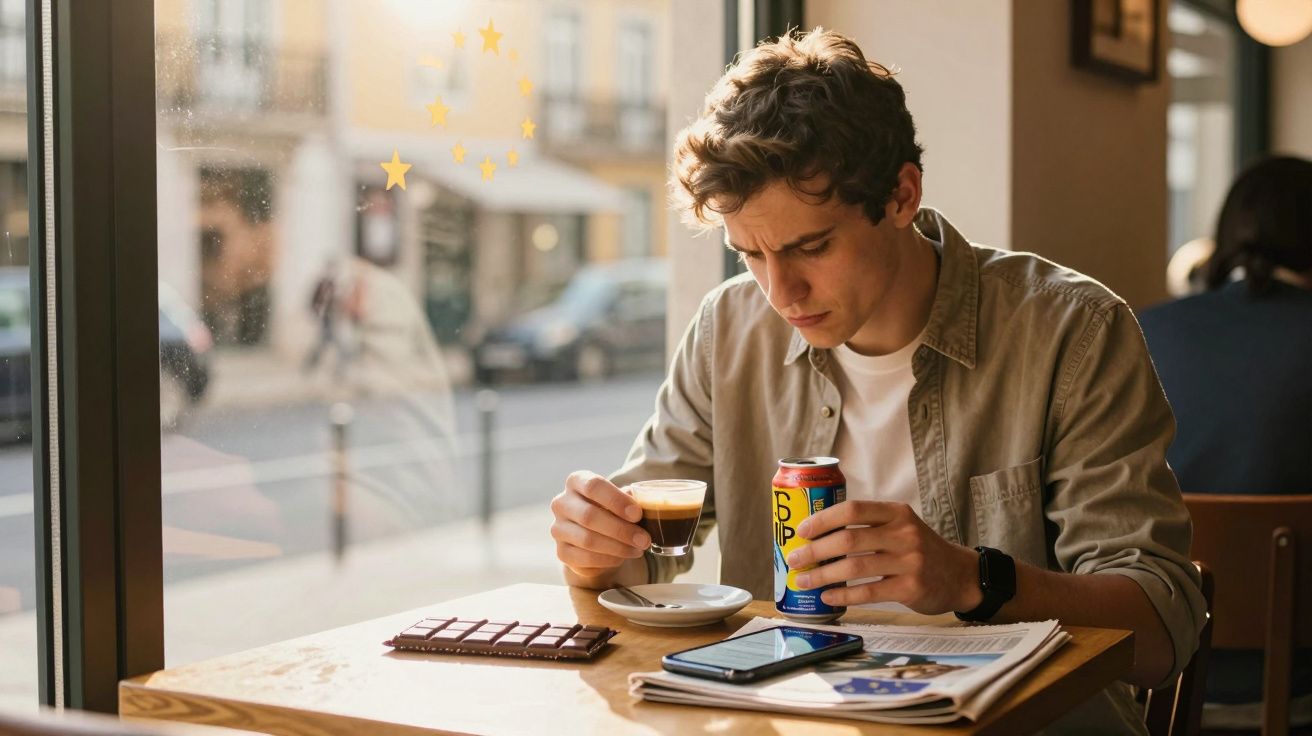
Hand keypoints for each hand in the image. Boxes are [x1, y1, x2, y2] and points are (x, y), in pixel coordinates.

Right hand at [550, 471, 650, 580]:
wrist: (595, 536)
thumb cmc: (612, 510)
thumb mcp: (621, 499)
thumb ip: (629, 499)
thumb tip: (642, 502)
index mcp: (577, 481)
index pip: (593, 486)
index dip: (616, 500)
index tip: (637, 514)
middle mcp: (562, 503)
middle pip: (589, 515)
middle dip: (621, 529)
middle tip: (644, 539)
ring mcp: (558, 529)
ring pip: (588, 540)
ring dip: (618, 547)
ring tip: (638, 549)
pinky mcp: (561, 552)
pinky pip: (585, 558)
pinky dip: (608, 559)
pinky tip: (622, 557)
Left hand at [784, 501, 981, 614]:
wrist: (960, 575)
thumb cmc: (920, 550)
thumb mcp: (901, 526)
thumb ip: (869, 526)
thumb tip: (817, 536)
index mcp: (896, 513)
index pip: (853, 509)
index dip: (823, 519)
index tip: (802, 531)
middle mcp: (904, 534)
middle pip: (848, 539)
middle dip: (815, 550)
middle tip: (795, 559)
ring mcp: (909, 561)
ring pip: (854, 567)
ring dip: (822, 575)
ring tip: (803, 581)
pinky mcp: (911, 588)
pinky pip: (868, 592)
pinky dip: (843, 595)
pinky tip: (828, 596)